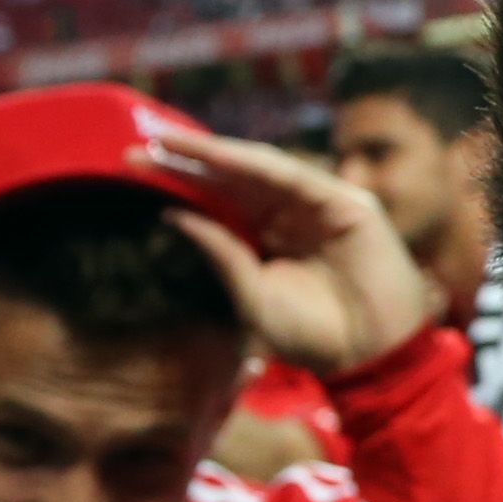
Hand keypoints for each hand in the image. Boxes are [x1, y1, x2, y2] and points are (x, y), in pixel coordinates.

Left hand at [152, 123, 443, 374]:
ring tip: (167, 144)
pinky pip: (293, 176)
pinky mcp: (347, 204)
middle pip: (233, 177)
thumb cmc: (315, 336)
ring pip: (260, 168)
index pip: (219, 197)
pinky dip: (254, 164)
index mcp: (269, 235)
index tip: (131, 165)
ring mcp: (320, 205)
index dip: (180, 180)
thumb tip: (173, 215)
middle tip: (134, 148)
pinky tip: (216, 156)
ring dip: (213, 153)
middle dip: (186, 160)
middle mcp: (292, 213)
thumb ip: (220, 253)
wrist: (371, 357)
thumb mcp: (252, 295)